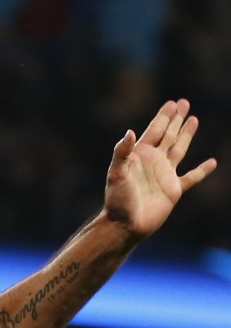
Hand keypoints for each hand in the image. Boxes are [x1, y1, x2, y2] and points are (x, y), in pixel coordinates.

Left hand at [104, 99, 216, 240]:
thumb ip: (121, 153)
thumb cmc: (117, 201)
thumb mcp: (116, 174)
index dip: (163, 117)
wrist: (125, 225)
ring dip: (186, 135)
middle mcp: (153, 162)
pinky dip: (202, 171)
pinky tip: (211, 163)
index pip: (154, 131)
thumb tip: (130, 131)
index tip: (172, 103)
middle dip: (175, 119)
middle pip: (168, 135)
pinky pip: (191, 178)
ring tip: (194, 119)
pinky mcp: (173, 190)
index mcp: (139, 156)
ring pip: (179, 149)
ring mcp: (164, 175)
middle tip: (184, 102)